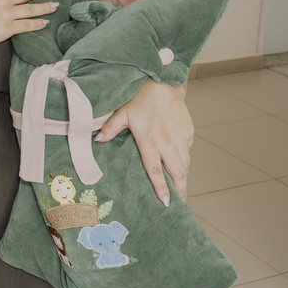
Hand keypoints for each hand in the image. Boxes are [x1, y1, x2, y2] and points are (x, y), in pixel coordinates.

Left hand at [96, 80, 192, 205]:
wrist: (163, 82)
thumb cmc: (141, 98)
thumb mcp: (122, 112)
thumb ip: (111, 128)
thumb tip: (98, 140)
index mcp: (150, 140)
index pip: (156, 170)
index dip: (161, 188)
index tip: (166, 203)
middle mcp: (168, 142)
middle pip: (178, 173)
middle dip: (179, 191)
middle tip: (178, 205)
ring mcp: (181, 138)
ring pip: (185, 165)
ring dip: (183, 179)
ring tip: (180, 191)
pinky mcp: (189, 133)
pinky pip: (187, 152)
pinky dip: (184, 161)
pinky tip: (178, 166)